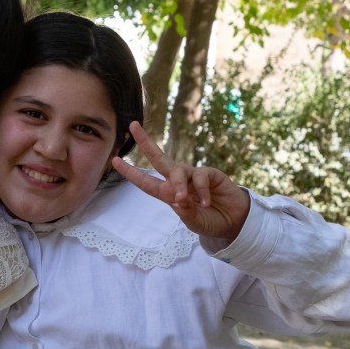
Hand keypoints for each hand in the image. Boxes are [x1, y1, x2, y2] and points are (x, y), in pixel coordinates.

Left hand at [111, 121, 249, 242]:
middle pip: (158, 158)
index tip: (115, 161)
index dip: (131, 172)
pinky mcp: (209, 173)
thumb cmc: (209, 221)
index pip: (146, 182)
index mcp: (168, 193)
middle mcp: (178, 180)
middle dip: (145, 142)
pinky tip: (206, 203)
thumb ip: (185, 212)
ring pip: (177, 171)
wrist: (234, 222)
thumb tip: (178, 199)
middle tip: (132, 125)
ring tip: (182, 200)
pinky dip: (201, 192)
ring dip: (177, 185)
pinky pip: (200, 177)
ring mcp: (193, 175)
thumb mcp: (194, 222)